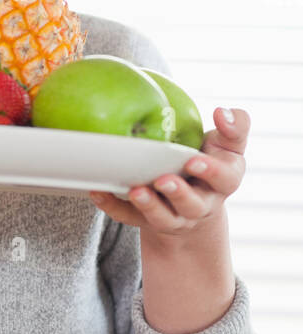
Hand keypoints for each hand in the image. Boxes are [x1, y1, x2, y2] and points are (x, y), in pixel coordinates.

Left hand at [88, 107, 247, 238]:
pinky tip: (98, 191)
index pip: (224, 179)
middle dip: (178, 194)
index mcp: (224, 182)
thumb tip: (222, 112)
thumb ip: (235, 126)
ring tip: (135, 191)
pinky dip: (113, 207)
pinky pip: (129, 218)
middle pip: (192, 205)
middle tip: (163, 180)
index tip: (194, 160)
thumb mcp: (228, 143)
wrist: (193, 197)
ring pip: (163, 218)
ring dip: (149, 206)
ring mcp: (174, 217)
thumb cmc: (211, 159)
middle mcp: (200, 205)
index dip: (211, 172)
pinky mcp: (147, 221)